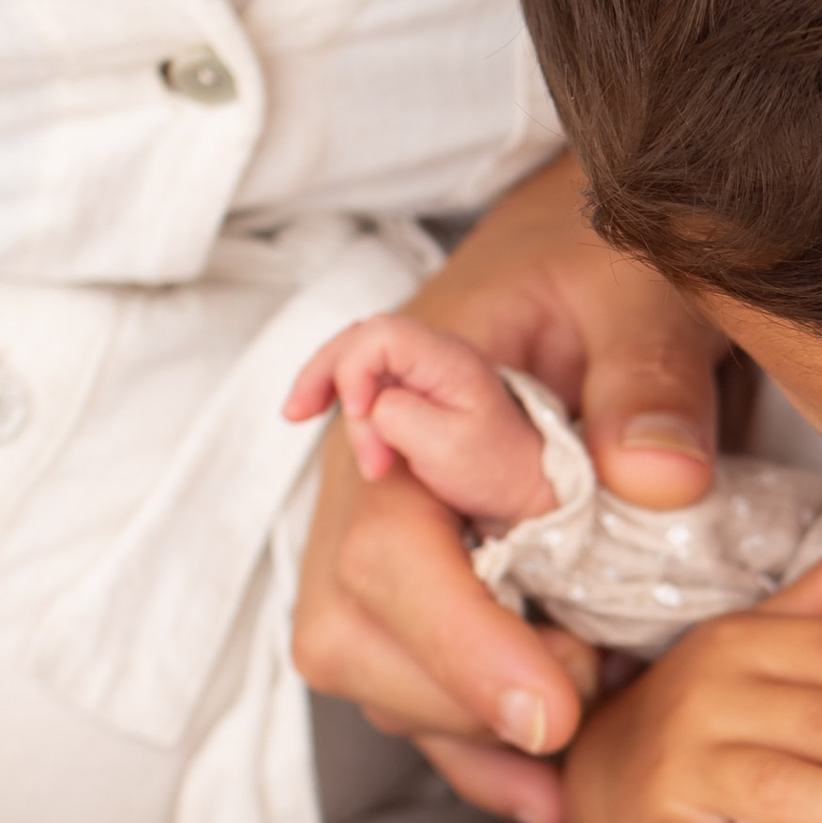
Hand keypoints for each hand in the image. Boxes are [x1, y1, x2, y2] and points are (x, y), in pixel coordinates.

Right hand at [284, 314, 547, 530]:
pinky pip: (364, 377)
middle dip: (322, 373)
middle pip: (359, 338)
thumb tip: (367, 405)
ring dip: (326, 386)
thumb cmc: (494, 469)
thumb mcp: (448, 449)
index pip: (381, 336)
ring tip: (299, 416)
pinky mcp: (412, 388)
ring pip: (356, 356)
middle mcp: (433, 354)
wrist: (525, 486)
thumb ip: (399, 418)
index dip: (355, 369)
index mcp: (448, 359)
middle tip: (296, 414)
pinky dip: (338, 394)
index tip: (359, 414)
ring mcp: (421, 369)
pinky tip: (314, 413)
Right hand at [292, 154, 726, 822]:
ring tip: (587, 729)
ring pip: (377, 679)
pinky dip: (481, 755)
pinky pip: (421, 698)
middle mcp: (365, 483)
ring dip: (474, 730)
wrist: (578, 262)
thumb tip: (655, 478)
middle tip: (594, 694)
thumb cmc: (598, 265)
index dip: (463, 641)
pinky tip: (550, 800)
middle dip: (467, 697)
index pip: (386, 547)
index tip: (558, 705)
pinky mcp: (423, 592)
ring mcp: (383, 545)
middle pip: (354, 634)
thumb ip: (647, 377)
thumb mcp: (641, 292)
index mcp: (392, 402)